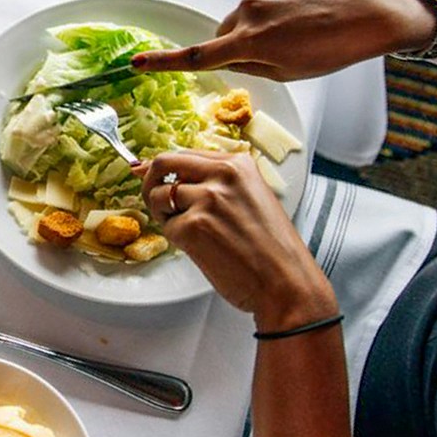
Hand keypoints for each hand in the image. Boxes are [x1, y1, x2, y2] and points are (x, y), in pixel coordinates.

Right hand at [130, 0, 433, 79]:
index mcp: (252, 40)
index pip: (198, 55)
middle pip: (224, 33)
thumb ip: (253, 66)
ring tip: (300, 33)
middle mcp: (251, 10)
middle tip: (275, 56)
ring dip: (260, 26)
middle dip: (237, 45)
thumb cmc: (335, 48)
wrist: (374, 12)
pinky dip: (277, 9)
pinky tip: (306, 15)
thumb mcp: (290, 72)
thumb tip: (232, 58)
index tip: (138, 62)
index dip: (165, 61)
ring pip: (245, 15)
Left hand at [140, 150, 335, 329]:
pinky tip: (201, 248)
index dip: (165, 169)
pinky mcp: (193, 226)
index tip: (151, 176)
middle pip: (163, 163)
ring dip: (164, 215)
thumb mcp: (252, 199)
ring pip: (160, 196)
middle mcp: (222, 175)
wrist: (285, 283)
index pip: (186, 154)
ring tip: (191, 232)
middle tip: (155, 201)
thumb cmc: (272, 249)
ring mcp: (207, 199)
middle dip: (150, 181)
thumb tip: (176, 177)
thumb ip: (219, 184)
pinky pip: (167, 226)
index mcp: (238, 165)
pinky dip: (176, 239)